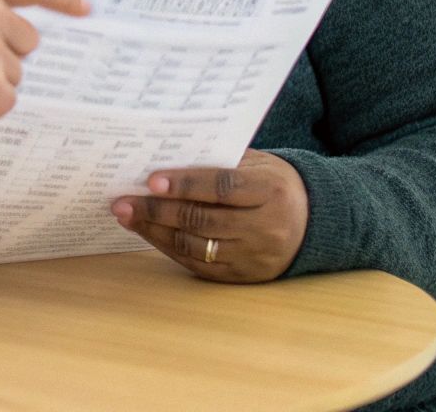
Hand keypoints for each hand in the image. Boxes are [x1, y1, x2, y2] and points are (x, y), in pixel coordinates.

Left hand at [110, 150, 308, 282]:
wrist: (312, 223)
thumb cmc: (274, 185)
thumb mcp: (258, 164)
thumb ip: (219, 162)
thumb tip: (166, 160)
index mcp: (270, 192)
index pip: (222, 188)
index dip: (185, 184)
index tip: (151, 180)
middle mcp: (264, 228)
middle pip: (202, 219)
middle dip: (157, 210)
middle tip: (123, 201)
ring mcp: (254, 256)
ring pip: (196, 246)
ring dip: (155, 231)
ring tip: (127, 216)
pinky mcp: (243, 276)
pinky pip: (198, 265)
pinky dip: (169, 248)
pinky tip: (149, 233)